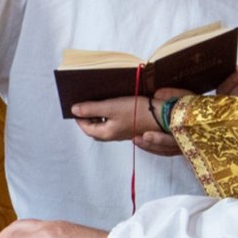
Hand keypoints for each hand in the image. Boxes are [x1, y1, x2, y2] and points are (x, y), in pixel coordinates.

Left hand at [70, 91, 185, 154]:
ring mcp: (123, 132)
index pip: (85, 127)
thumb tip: (74, 110)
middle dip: (88, 117)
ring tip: (98, 102)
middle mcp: (114, 136)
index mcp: (106, 133)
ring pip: (105, 125)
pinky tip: (113, 104)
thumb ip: (91, 109)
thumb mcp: (111, 107)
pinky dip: (109, 115)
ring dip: (99, 116)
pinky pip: (115, 122)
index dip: (79, 117)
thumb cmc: (137, 111)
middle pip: (94, 128)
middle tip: (86, 103)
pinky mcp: (131, 127)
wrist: (163, 116)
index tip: (76, 105)